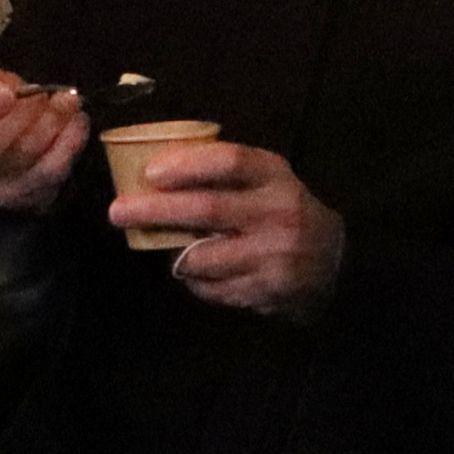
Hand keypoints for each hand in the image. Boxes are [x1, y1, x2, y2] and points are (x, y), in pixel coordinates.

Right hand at [0, 64, 88, 212]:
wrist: (5, 140)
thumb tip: (2, 88)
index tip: (6, 92)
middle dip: (22, 115)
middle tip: (44, 94)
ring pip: (22, 158)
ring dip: (51, 124)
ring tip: (66, 101)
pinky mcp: (23, 197)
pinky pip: (49, 173)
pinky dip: (69, 144)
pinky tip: (76, 122)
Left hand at [118, 137, 346, 318]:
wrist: (335, 261)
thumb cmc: (286, 210)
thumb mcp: (268, 179)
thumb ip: (225, 171)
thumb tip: (154, 168)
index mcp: (276, 176)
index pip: (230, 162)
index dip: (186, 165)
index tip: (149, 171)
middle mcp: (278, 214)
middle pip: (207, 209)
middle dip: (154, 211)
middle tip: (117, 211)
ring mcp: (273, 256)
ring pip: (201, 257)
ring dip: (171, 252)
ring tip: (157, 244)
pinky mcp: (266, 291)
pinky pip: (211, 288)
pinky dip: (193, 280)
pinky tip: (194, 270)